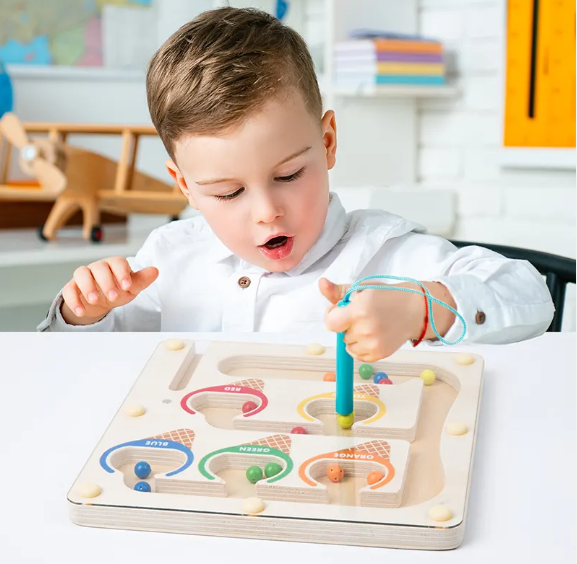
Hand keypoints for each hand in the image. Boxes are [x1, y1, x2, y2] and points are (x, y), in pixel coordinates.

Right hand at [60, 257, 158, 324]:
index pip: (118, 262)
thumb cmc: (119, 289)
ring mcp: (84, 275)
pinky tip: (81, 312)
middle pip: (99, 267)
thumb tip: (155, 270)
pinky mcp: (72, 286)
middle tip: (113, 297)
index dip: (122, 273)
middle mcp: (98, 267)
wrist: (102, 301)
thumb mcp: (132, 287)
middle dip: (106, 282)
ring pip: (81, 273)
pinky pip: (69, 290)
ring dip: (87, 287)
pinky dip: (74, 301)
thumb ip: (142, 279)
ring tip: (95, 301)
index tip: (127, 286)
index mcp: (114, 264)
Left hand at [319, 277, 455, 361]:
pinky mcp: (379, 354)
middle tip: (363, 315)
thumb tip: (321, 282)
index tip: (342, 310)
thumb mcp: (361, 288)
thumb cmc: (385, 296)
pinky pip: (358, 355)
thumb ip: (337, 291)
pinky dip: (361, 347)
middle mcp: (366, 329)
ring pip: (348, 345)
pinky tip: (373, 335)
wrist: (414, 309)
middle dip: (347, 324)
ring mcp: (373, 344)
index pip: (330, 323)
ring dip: (354, 337)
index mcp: (359, 309)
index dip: (332, 316)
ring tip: (370, 325)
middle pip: (341, 333)